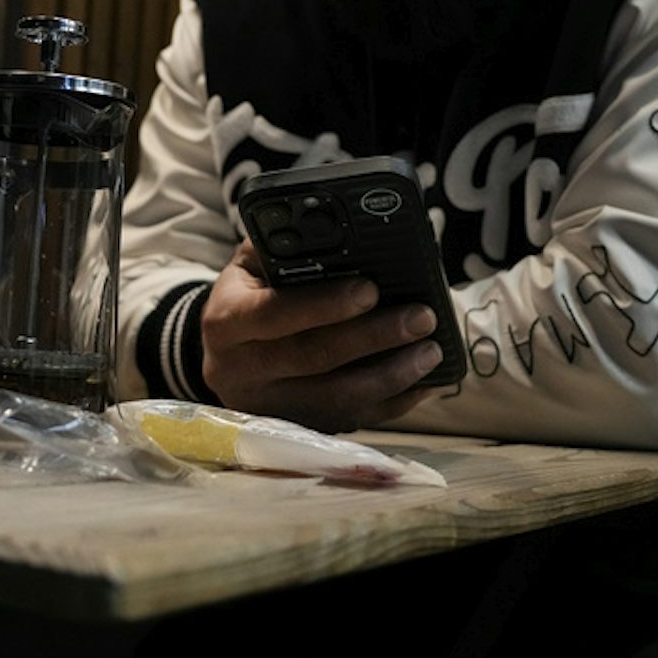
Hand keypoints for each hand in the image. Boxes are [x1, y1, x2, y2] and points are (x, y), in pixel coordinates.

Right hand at [200, 240, 443, 432]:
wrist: (224, 354)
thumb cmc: (248, 295)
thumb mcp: (250, 264)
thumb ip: (285, 247)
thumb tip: (340, 230)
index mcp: (226, 321)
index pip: (274, 313)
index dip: (324, 304)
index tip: (372, 289)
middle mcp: (241, 370)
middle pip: (314, 358)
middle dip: (374, 337)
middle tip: (422, 317)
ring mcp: (269, 407)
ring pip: (336, 398)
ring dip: (391, 376)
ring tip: (432, 351)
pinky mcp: (295, 427)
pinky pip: (350, 420)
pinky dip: (392, 404)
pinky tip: (423, 383)